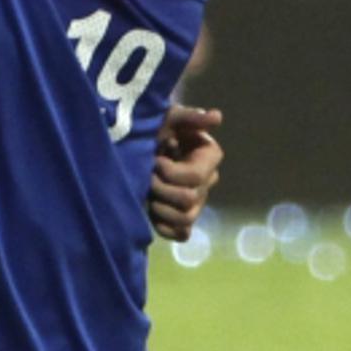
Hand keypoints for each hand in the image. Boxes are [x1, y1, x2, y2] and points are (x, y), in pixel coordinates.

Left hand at [149, 105, 223, 242]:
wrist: (133, 143)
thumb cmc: (153, 125)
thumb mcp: (167, 116)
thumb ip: (190, 116)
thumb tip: (217, 117)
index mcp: (208, 158)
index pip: (195, 178)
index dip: (170, 172)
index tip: (154, 160)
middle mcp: (206, 182)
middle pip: (189, 200)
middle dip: (161, 189)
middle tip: (146, 177)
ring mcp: (195, 202)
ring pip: (186, 219)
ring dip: (160, 209)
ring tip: (146, 194)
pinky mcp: (181, 218)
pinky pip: (181, 234)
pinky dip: (165, 227)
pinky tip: (149, 213)